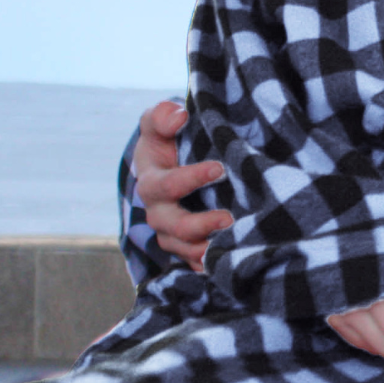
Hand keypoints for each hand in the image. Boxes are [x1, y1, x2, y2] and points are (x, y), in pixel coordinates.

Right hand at [132, 101, 231, 271]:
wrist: (169, 161)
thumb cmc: (166, 139)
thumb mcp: (159, 122)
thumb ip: (163, 116)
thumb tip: (178, 116)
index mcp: (151, 181)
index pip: (167, 184)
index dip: (192, 178)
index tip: (220, 168)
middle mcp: (158, 211)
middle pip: (172, 225)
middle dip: (199, 225)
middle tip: (229, 219)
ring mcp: (170, 232)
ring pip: (182, 249)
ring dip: (204, 250)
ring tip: (232, 243)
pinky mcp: (185, 245)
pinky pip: (192, 262)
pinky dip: (207, 266)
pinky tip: (228, 263)